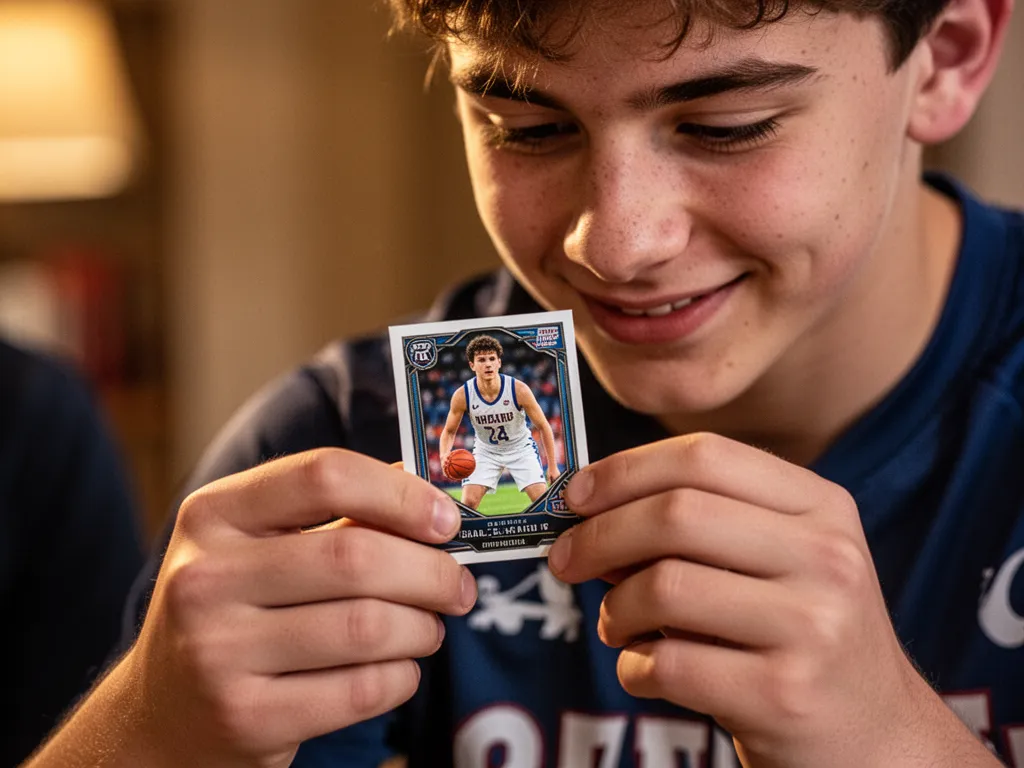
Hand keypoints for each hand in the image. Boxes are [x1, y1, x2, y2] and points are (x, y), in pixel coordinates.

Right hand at [123, 449, 474, 767]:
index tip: (446, 520)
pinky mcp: (244, 717)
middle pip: (355, 557)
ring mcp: (217, 652)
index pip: (324, 475)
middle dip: (432, 573)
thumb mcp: (258, 545)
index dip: (402, 494)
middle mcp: (206, 577)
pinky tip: (397, 668)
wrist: (162, 714)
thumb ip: (336, 514)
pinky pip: (362, 690)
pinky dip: (401, 676)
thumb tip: (431, 494)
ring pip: (368, 626)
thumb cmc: (235, 611)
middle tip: (459, 587)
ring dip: (423, 628)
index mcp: (215, 514)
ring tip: (428, 628)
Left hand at [547, 433, 990, 767]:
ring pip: (664, 587)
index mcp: (822, 507)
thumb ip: (701, 527)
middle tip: (565, 559)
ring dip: (616, 609)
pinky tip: (647, 670)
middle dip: (598, 535)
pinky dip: (634, 667)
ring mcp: (813, 627)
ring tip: (619, 625)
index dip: (625, 470)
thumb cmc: (801, 636)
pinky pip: (668, 663)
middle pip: (676, 514)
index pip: (705, 456)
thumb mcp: (777, 563)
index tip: (576, 496)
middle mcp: (827, 558)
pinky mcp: (785, 695)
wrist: (874, 739)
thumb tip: (589, 511)